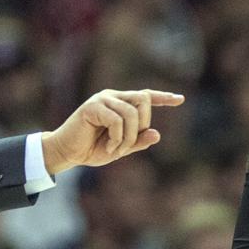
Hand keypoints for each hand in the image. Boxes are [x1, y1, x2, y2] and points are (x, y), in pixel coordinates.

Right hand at [41, 89, 183, 174]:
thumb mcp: (121, 148)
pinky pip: (117, 120)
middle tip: (127, 145)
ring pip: (131, 113)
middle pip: (143, 100)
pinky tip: (109, 148)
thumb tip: (157, 134)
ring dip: (128, 137)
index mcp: (121, 103)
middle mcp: (113, 97)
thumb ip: (138, 141)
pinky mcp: (92, 106)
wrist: (68, 152)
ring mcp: (102, 99)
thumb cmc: (92, 149)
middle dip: (142, 126)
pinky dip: (117, 138)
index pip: (146, 96)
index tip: (180, 100)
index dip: (163, 98)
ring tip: (115, 150)